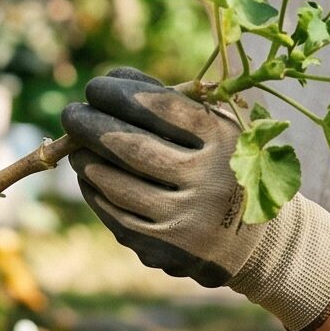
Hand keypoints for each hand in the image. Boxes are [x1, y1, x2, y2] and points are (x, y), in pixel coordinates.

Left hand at [61, 68, 329, 330]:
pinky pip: (116, 215)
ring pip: (116, 184)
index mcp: (225, 141)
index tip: (95, 87)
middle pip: (131, 146)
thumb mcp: (217, 129)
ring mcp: (187, 221)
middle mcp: (210, 181)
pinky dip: (95, 191)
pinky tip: (89, 175)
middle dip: (91, 124)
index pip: (159, 107)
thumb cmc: (225, 166)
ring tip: (76, 146)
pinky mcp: (167, 250)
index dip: (118, 93)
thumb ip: (171, 101)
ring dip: (86, 160)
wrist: (258, 239)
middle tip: (71, 112)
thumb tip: (111, 80)